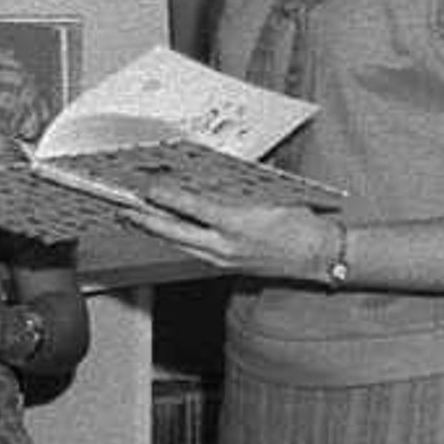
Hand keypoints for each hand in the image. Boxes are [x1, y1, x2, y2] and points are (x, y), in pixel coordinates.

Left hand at [132, 184, 336, 279]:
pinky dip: (176, 239)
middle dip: (145, 220)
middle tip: (123, 208)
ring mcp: (223, 259)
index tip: (146, 189)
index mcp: (237, 224)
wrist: (320, 256)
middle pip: (174, 232)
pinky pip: (192, 251)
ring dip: (156, 230)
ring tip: (135, 218)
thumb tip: (218, 177)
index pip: (192, 209)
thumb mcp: (272, 198)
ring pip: (179, 244)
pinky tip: (167, 231)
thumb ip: (241, 189)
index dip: (166, 198)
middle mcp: (225, 245)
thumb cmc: (302, 226)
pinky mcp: (225, 266)